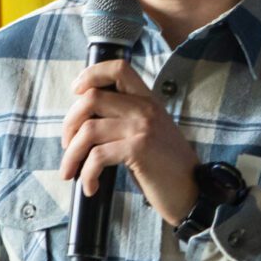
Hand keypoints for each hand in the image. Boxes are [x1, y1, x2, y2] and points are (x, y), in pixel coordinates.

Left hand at [60, 58, 199, 224]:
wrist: (193, 192)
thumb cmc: (166, 168)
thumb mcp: (149, 134)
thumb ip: (126, 119)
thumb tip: (85, 121)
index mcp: (148, 100)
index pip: (118, 68)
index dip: (91, 74)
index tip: (75, 91)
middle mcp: (146, 108)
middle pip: (92, 98)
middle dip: (69, 124)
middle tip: (68, 146)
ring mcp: (143, 127)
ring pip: (88, 129)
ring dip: (72, 155)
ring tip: (70, 172)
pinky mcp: (139, 149)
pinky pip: (98, 156)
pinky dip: (87, 174)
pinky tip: (91, 187)